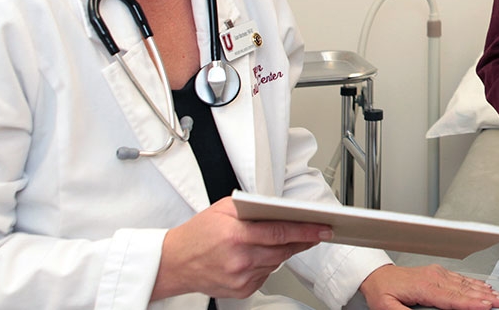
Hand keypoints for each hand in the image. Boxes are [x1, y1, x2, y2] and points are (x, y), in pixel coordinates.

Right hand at [151, 197, 331, 300]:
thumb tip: (280, 209)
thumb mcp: (223, 209)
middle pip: (284, 249)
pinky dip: (269, 263)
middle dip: (304, 240)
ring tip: (289, 239)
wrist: (175, 263)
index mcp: (237, 235)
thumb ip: (251, 207)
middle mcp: (240, 259)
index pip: (280, 232)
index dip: (305, 230)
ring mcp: (241, 277)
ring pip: (277, 262)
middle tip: (318, 231)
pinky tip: (261, 254)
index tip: (323, 228)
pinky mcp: (242, 290)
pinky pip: (266, 275)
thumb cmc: (198, 234)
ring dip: (285, 251)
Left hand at [359, 263, 498, 309]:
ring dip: (483, 290)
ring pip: (465, 283)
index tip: (485, 306)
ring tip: (498, 296)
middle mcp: (433, 277)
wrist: (378, 276)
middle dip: (484, 296)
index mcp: (423, 286)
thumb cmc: (383, 291)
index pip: (451, 297)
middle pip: (463, 289)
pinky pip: (461, 278)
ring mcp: (437, 274)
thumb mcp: (386, 307)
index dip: (469, 302)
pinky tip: (484, 287)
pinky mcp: (439, 273)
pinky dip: (475, 283)